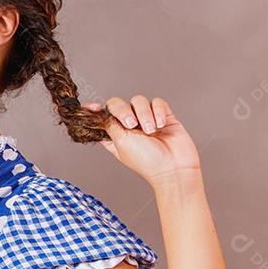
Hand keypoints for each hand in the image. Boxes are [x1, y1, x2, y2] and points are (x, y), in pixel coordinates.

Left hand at [85, 96, 201, 187]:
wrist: (173, 167)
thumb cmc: (146, 160)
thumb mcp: (120, 142)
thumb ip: (110, 125)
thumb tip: (101, 113)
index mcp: (114, 134)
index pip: (100, 117)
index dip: (94, 110)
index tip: (94, 107)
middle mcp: (129, 126)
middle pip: (117, 104)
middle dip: (122, 110)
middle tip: (131, 124)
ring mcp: (146, 119)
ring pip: (138, 101)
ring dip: (144, 114)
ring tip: (150, 130)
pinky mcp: (163, 116)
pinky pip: (157, 102)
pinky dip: (158, 111)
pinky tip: (160, 125)